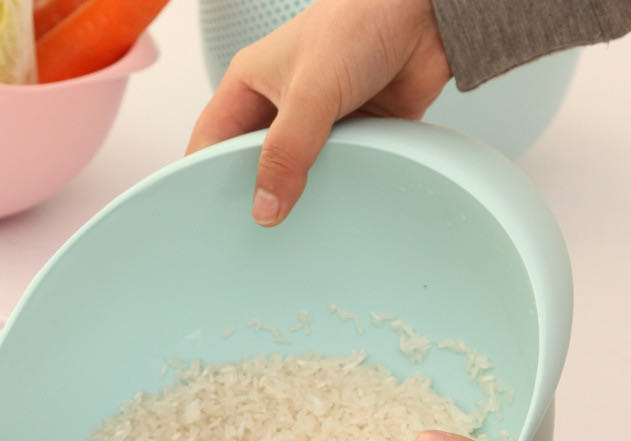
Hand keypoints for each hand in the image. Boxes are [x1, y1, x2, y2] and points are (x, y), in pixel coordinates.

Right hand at [186, 0, 450, 225]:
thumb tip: (266, 206)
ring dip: (296, 196)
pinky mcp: (350, 136)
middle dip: (251, 194)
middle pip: (250, 163)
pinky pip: (332, 174)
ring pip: (292, 174)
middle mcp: (278, 105)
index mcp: (250, 84)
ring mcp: (314, 123)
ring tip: (290, 229)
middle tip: (252, 231)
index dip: (203, 177)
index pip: (211, 141)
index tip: (209, 217)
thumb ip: (286, 152)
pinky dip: (332, 190)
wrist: (428, 17)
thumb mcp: (310, 90)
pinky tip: (329, 209)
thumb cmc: (362, 19)